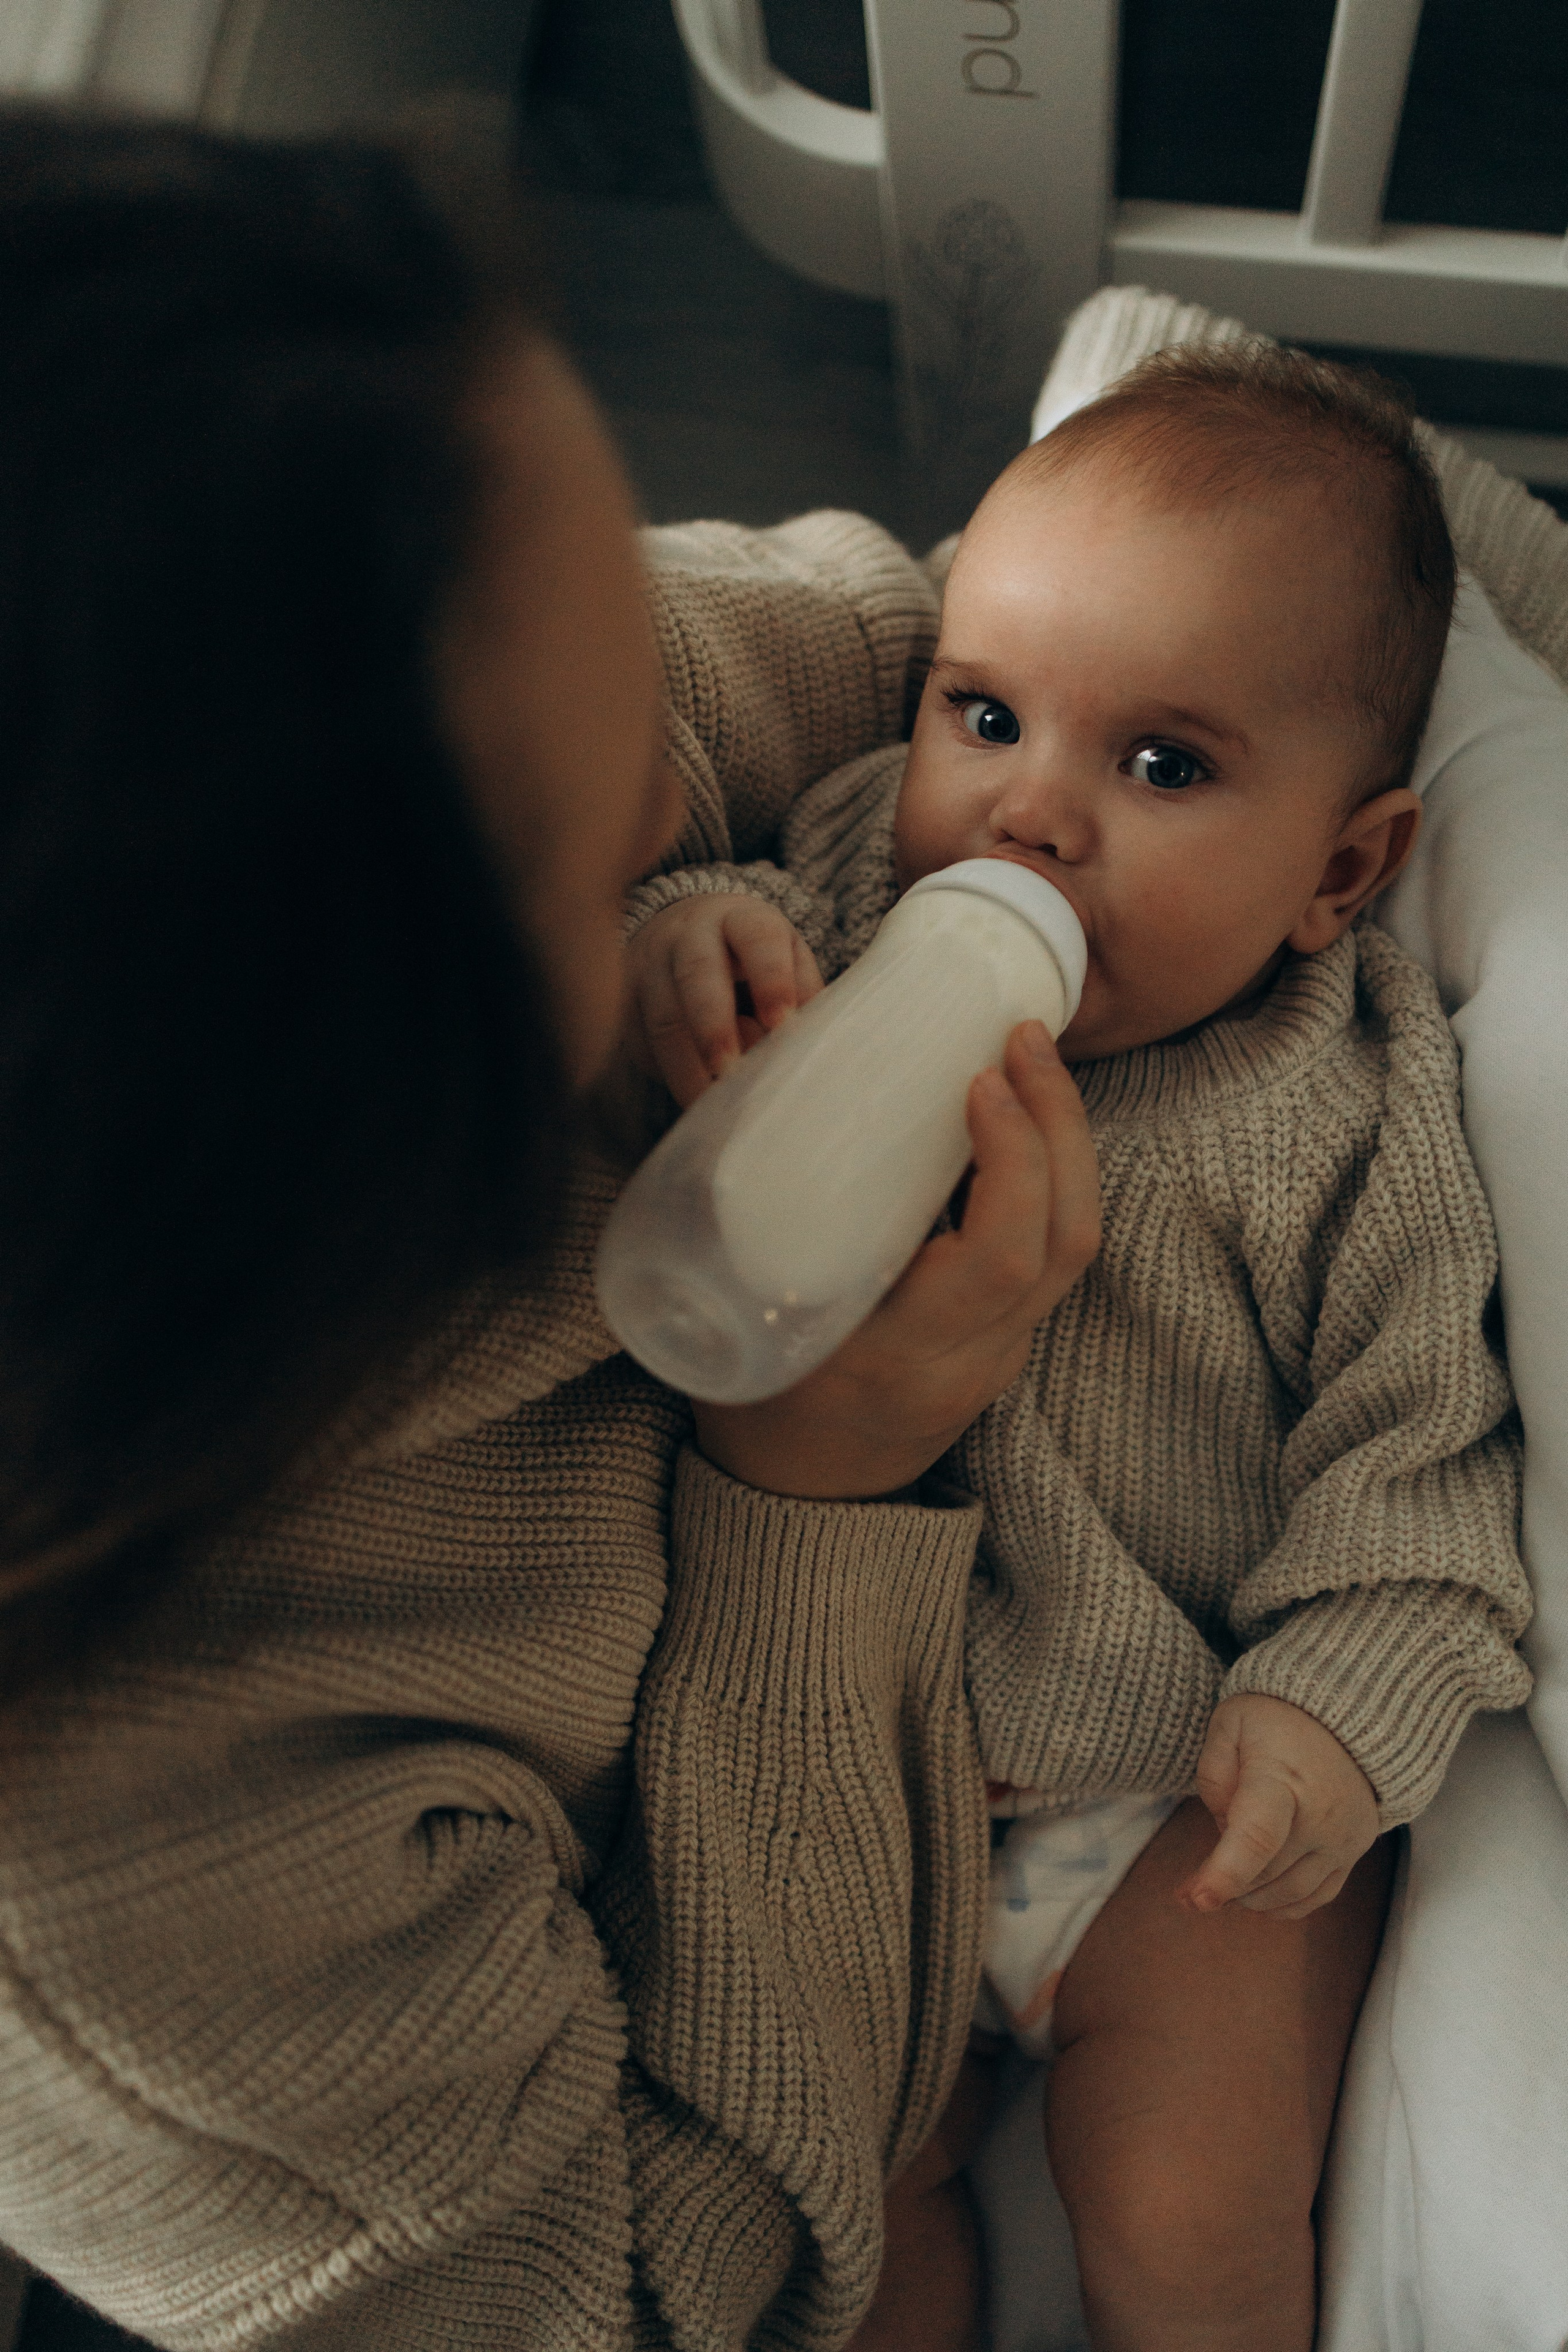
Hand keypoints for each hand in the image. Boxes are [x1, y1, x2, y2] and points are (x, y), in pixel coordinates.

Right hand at [627, 894, 821, 1107]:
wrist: (680, 929)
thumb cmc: (749, 954)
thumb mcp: (786, 956)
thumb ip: (801, 992)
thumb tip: (804, 1042)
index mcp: (740, 918)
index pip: (757, 938)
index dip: (771, 979)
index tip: (783, 1022)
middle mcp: (688, 935)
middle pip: (698, 975)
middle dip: (715, 1027)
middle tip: (732, 1071)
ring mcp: (649, 966)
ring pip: (663, 1019)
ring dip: (688, 1068)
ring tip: (715, 1105)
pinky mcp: (625, 1002)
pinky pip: (642, 1045)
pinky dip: (668, 1077)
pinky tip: (694, 1101)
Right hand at [692, 1022, 1099, 1499]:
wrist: (797, 1495)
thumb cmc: (754, 1397)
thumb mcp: (741, 1317)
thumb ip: (760, 1222)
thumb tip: (767, 1074)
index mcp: (896, 1360)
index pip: (1001, 1259)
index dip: (1012, 1159)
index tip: (979, 1082)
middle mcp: (966, 1365)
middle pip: (1064, 1242)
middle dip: (1060, 1125)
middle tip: (1023, 1041)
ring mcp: (999, 1361)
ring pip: (1074, 1247)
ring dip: (1067, 1144)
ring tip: (1029, 1063)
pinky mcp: (1010, 1347)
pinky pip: (1055, 1254)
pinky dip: (1052, 1177)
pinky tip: (1022, 1121)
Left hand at [1178, 1693, 1379, 1919]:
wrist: (1342, 1713)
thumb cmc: (1273, 1717)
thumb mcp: (1229, 1725)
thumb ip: (1215, 1777)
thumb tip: (1224, 1830)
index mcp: (1283, 1779)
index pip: (1256, 1838)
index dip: (1225, 1874)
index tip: (1196, 1900)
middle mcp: (1322, 1815)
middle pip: (1266, 1873)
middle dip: (1221, 1889)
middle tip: (1187, 1892)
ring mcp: (1344, 1837)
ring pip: (1290, 1893)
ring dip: (1250, 1899)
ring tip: (1220, 1889)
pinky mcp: (1355, 1849)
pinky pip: (1318, 1896)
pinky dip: (1285, 1905)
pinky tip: (1257, 1896)